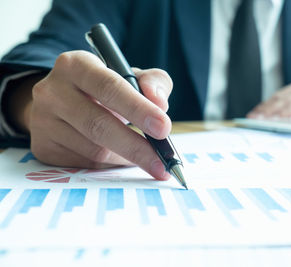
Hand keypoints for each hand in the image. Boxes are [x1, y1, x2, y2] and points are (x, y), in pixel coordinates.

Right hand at [21, 51, 172, 179]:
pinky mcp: (43, 147)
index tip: (164, 128)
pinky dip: (111, 165)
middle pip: (98, 125)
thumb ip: (153, 83)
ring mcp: (43, 121)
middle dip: (136, 147)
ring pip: (93, 150)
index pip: (109, 87)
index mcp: (76, 64)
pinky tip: (122, 158)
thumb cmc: (104, 89)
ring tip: (147, 159)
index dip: (138, 109)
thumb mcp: (130, 76)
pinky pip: (85, 164)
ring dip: (126, 159)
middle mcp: (52, 90)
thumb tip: (160, 104)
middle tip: (163, 161)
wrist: (61, 102)